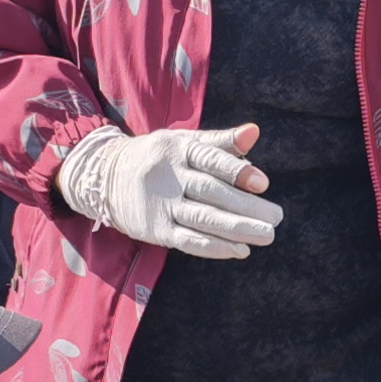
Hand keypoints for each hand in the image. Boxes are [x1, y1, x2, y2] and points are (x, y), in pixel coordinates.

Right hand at [62, 124, 279, 257]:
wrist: (104, 176)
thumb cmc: (159, 157)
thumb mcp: (184, 142)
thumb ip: (221, 142)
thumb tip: (255, 131)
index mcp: (178, 149)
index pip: (209, 159)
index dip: (237, 171)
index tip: (263, 183)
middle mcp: (169, 176)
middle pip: (211, 192)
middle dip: (246, 206)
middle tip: (276, 217)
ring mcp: (160, 204)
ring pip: (202, 218)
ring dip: (237, 229)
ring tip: (266, 235)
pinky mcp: (154, 229)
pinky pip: (187, 241)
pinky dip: (215, 247)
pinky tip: (240, 250)